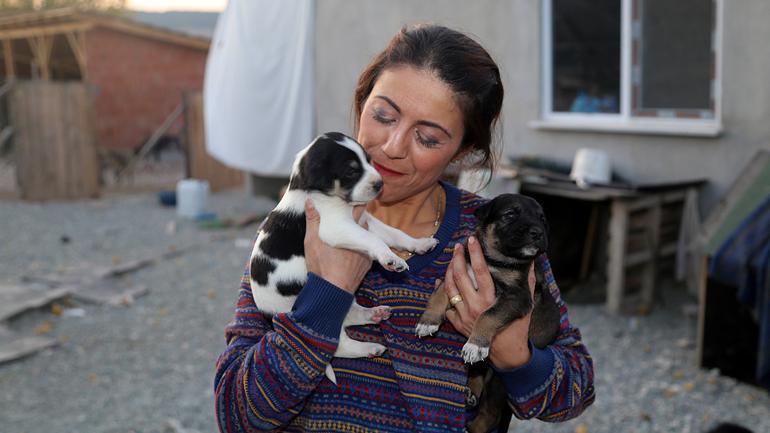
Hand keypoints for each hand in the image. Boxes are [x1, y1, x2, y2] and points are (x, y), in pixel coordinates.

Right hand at [303, 199, 371, 292]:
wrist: (332, 292)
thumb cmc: (321, 266)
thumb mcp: (312, 242)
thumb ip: (313, 221)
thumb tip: (310, 201)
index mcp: (350, 231)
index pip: (359, 210)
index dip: (357, 204)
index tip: (354, 198)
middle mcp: (362, 240)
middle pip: (364, 223)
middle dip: (358, 218)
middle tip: (350, 215)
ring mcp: (366, 252)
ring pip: (367, 237)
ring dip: (361, 233)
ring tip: (352, 231)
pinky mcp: (367, 264)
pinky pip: (367, 251)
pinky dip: (362, 248)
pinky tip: (354, 249)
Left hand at [444, 236, 535, 368]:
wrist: (506, 354)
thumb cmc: (517, 328)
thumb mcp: (524, 304)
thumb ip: (527, 282)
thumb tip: (530, 263)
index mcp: (491, 299)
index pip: (480, 270)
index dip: (475, 253)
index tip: (471, 239)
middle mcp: (475, 306)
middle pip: (460, 276)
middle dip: (457, 258)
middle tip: (458, 246)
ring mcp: (464, 316)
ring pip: (449, 288)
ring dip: (448, 272)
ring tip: (452, 260)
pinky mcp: (457, 324)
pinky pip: (446, 304)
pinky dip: (442, 292)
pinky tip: (442, 282)